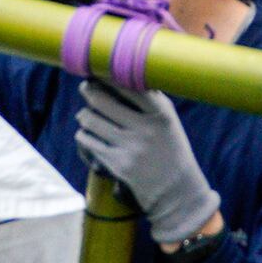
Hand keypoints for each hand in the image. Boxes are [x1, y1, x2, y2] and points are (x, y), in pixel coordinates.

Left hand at [72, 82, 223, 245]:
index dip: (107, 75)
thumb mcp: (169, 122)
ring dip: (84, 115)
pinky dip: (84, 135)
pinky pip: (88, 141)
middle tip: (85, 88)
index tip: (99, 70)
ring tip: (86, 114)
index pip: (127, 85)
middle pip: (101, 100)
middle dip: (88, 92)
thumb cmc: (170, 149)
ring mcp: (130, 148)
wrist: (177, 192)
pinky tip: (87, 133)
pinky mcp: (118, 165)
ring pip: (90, 120)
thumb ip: (149, 99)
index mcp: (161, 114)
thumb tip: (117, 75)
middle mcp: (146, 129)